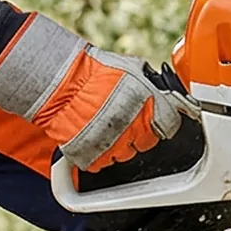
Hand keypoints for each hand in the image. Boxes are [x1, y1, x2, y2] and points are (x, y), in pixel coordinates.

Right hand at [0, 15, 199, 170]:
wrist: (60, 82)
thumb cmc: (93, 70)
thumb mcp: (131, 67)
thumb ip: (151, 83)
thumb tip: (165, 90)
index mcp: (148, 103)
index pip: (170, 126)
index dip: (162, 123)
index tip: (155, 121)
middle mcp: (135, 126)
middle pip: (148, 143)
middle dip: (140, 134)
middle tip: (125, 121)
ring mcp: (113, 144)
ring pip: (125, 155)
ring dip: (118, 145)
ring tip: (104, 126)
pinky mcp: (92, 156)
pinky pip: (102, 163)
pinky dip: (97, 154)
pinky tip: (92, 136)